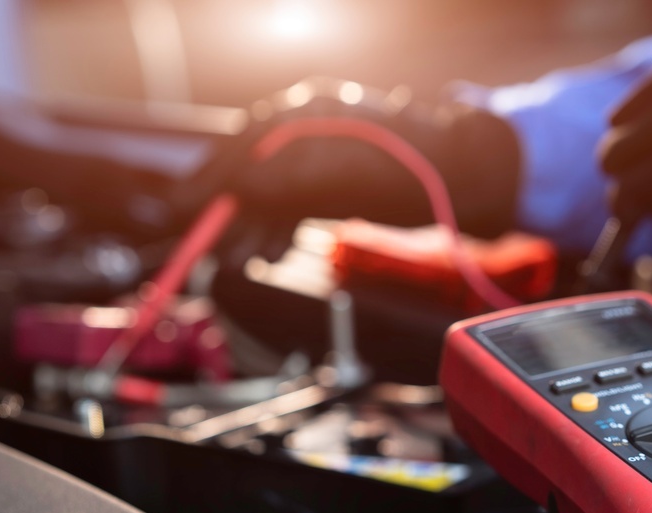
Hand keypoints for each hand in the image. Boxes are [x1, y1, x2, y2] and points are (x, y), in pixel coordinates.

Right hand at [200, 77, 519, 239]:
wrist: (468, 178)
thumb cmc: (411, 165)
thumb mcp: (342, 171)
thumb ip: (287, 177)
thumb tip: (239, 186)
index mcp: (307, 111)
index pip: (242, 143)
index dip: (210, 178)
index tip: (183, 209)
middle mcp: (311, 130)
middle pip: (252, 171)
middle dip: (226, 212)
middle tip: (202, 245)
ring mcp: (326, 157)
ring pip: (273, 194)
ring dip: (251, 228)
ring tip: (233, 261)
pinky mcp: (342, 185)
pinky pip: (296, 207)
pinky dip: (279, 229)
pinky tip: (266, 252)